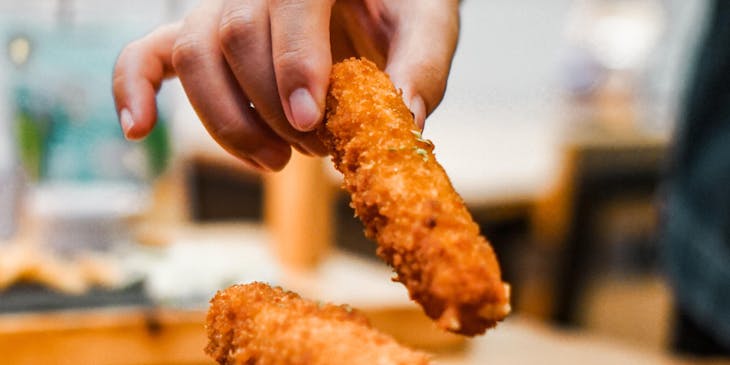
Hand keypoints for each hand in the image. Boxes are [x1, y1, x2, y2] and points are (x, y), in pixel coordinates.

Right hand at [112, 0, 458, 170]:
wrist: (376, 0)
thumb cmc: (401, 8)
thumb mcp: (427, 25)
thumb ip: (420, 65)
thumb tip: (405, 121)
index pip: (290, 2)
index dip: (293, 64)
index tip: (311, 121)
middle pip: (235, 35)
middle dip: (272, 109)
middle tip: (318, 148)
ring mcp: (222, 4)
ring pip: (193, 53)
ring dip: (228, 121)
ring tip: (277, 162)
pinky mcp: (203, 34)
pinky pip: (149, 53)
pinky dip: (134, 87)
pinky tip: (139, 129)